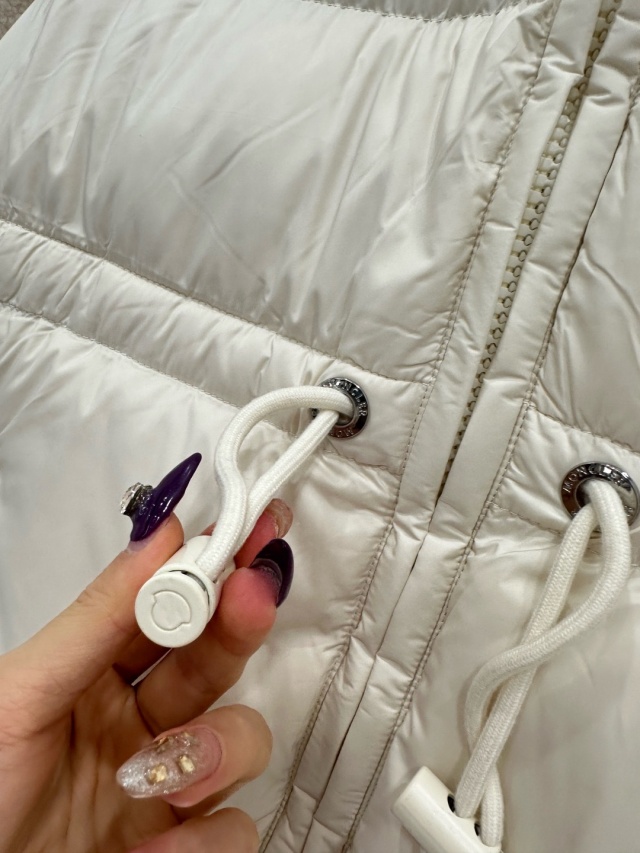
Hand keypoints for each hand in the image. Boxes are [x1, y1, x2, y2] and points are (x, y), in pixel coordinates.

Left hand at [0, 492, 292, 852]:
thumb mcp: (19, 695)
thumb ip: (94, 620)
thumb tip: (156, 537)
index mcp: (95, 673)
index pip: (165, 605)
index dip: (207, 564)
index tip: (241, 534)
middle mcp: (137, 721)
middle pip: (216, 657)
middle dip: (239, 622)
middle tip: (252, 595)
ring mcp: (165, 783)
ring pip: (245, 736)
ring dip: (222, 749)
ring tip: (172, 779)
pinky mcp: (182, 845)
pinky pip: (234, 829)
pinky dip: (203, 841)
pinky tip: (153, 849)